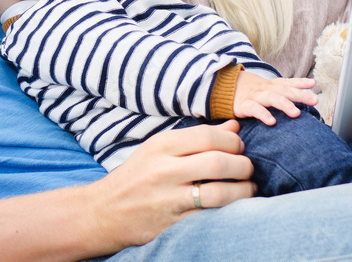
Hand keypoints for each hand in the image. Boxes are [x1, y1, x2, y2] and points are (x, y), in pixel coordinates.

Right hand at [86, 121, 254, 248]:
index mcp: (160, 145)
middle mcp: (163, 170)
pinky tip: (235, 207)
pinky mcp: (173, 224)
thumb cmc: (135, 177)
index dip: (233, 141)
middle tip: (247, 168)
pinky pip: (211, 217)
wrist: (103, 212)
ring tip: (248, 189)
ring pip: (220, 193)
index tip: (238, 147)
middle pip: (218, 162)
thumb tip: (234, 127)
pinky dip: (230, 211)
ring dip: (243, 191)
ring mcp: (168, 199)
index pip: (208, 136)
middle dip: (243, 165)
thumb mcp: (159, 150)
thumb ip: (197, 138)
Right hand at [232, 72, 316, 124]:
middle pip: (284, 90)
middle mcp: (265, 89)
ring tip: (296, 113)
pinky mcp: (244, 105)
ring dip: (284, 104)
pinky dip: (263, 114)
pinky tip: (272, 121)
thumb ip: (283, 90)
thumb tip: (305, 92)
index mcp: (271, 85)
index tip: (313, 83)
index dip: (300, 82)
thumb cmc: (248, 92)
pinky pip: (254, 109)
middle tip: (314, 100)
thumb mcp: (265, 89)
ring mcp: (255, 96)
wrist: (222, 89)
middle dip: (300, 94)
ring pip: (271, 98)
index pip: (287, 82)